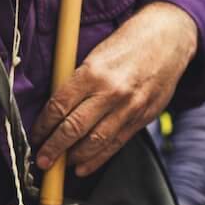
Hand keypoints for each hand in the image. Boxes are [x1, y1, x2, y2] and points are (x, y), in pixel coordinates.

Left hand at [30, 3, 198, 178]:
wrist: (169, 38)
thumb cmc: (129, 42)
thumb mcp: (96, 53)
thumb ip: (77, 80)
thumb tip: (54, 107)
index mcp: (93, 72)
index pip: (59, 106)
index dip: (43, 126)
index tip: (35, 135)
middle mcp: (111, 92)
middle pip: (73, 128)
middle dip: (53, 148)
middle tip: (42, 160)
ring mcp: (129, 108)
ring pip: (95, 142)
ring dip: (73, 157)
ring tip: (59, 164)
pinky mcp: (142, 118)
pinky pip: (115, 144)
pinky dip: (97, 159)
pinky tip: (82, 167)